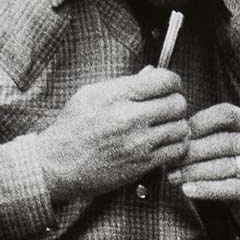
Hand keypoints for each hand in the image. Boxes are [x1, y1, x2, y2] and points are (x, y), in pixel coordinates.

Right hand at [35, 67, 188, 205]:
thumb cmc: (72, 128)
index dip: (173, 81)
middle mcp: (129, 117)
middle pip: (178, 104)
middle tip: (168, 108)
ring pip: (181, 128)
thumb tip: (150, 74)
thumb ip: (124, 84)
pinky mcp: (142, 164)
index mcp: (117, 95)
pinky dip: (177, 146)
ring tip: (167, 127)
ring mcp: (138, 143)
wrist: (57, 164)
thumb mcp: (90, 95)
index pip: (164, 81)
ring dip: (178, 126)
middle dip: (176, 103)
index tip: (170, 87)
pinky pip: (176, 151)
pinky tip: (166, 144)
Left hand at [170, 103, 239, 232]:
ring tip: (173, 177)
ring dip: (195, 172)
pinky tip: (187, 190)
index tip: (178, 137)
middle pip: (224, 141)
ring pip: (226, 165)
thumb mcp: (229, 150)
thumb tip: (175, 136)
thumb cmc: (239, 173)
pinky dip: (207, 189)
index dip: (199, 122)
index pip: (226, 114)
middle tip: (170, 161)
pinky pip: (232, 188)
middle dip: (192, 151)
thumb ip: (210, 138)